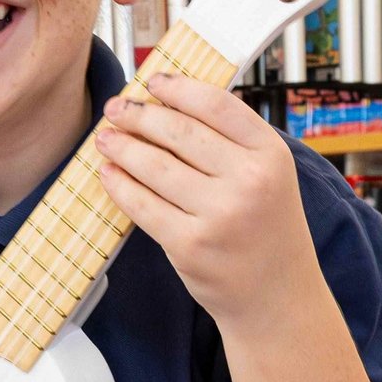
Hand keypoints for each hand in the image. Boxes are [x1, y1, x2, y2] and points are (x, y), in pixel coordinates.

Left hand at [93, 72, 322, 334]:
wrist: (277, 299)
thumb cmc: (267, 231)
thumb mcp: (270, 177)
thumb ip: (233, 142)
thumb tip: (171, 101)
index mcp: (271, 155)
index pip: (214, 104)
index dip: (177, 88)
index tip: (151, 82)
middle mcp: (248, 181)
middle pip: (179, 131)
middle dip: (139, 115)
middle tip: (115, 107)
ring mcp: (219, 214)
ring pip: (154, 165)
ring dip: (122, 146)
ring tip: (105, 137)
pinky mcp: (189, 244)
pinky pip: (142, 204)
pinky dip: (119, 185)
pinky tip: (109, 173)